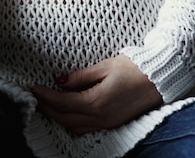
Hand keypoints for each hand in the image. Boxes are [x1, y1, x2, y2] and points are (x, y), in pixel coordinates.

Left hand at [30, 54, 162, 133]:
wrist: (161, 78)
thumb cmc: (135, 68)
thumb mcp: (104, 67)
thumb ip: (79, 76)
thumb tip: (59, 81)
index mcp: (97, 102)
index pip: (62, 103)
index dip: (45, 96)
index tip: (33, 88)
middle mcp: (102, 117)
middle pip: (65, 119)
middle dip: (47, 108)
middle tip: (35, 97)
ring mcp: (108, 123)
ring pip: (75, 126)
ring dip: (59, 117)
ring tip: (47, 103)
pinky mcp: (114, 122)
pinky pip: (87, 127)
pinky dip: (72, 121)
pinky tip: (67, 110)